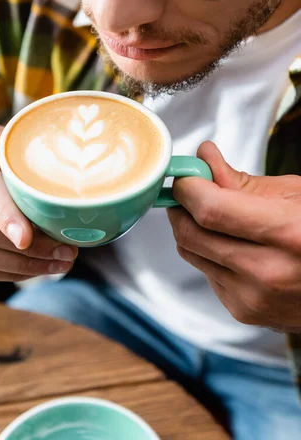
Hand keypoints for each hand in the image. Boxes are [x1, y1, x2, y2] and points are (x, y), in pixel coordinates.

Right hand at [0, 120, 77, 281]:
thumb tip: (70, 193)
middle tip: (66, 250)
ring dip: (22, 265)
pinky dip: (8, 272)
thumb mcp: (4, 139)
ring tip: (60, 262)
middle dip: (25, 247)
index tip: (27, 237)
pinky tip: (37, 267)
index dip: (4, 214)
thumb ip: (26, 161)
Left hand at [168, 141, 300, 332]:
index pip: (210, 210)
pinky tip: (234, 247)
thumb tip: (203, 158)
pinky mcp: (243, 311)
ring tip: (217, 218)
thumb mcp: (293, 195)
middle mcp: (268, 271)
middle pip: (191, 234)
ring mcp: (253, 297)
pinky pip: (204, 272)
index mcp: (287, 233)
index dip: (188, 189)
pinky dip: (209, 254)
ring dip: (192, 229)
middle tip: (190, 192)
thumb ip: (240, 181)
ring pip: (190, 253)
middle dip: (181, 206)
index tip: (184, 177)